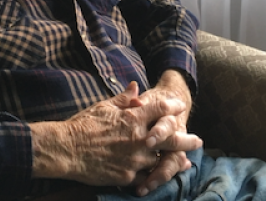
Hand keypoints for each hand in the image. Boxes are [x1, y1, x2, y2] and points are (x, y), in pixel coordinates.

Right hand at [31, 81, 201, 186]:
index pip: (160, 109)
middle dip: (187, 139)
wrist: (67, 150)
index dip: (172, 106)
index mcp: (133, 118)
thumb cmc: (83, 125)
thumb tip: (135, 87)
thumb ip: (123, 99)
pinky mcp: (127, 177)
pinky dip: (153, 177)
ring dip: (174, 161)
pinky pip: (146, 178)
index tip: (179, 106)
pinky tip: (160, 177)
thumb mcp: (103, 106)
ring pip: (162, 161)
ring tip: (184, 162)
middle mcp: (139, 139)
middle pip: (171, 138)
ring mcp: (135, 159)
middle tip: (198, 140)